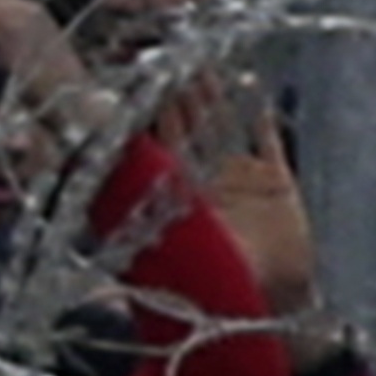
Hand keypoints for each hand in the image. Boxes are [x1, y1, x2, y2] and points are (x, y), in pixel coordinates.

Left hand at [159, 69, 318, 307]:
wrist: (271, 310)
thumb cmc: (219, 292)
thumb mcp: (175, 259)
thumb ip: (146, 237)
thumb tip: (100, 217)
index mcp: (177, 201)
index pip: (160, 150)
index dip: (153, 120)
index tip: (144, 90)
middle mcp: (205, 185)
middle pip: (190, 131)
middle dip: (181, 99)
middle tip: (173, 65)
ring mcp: (240, 181)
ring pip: (224, 129)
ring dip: (215, 99)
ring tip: (204, 68)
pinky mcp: (275, 184)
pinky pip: (268, 142)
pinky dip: (260, 116)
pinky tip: (252, 88)